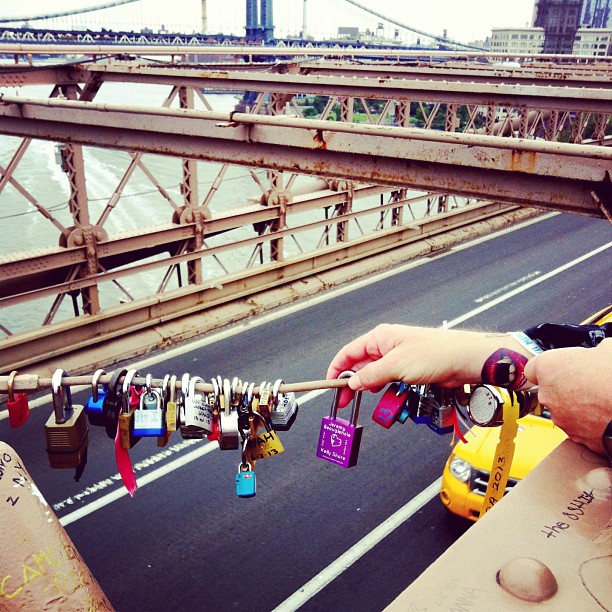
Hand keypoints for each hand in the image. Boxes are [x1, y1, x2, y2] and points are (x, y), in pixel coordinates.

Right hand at [327, 324, 530, 406]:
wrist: (465, 359)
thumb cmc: (436, 353)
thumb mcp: (396, 366)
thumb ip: (371, 375)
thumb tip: (353, 383)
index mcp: (380, 338)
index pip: (349, 353)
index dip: (337, 370)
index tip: (330, 386)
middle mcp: (387, 346)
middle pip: (360, 366)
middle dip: (352, 384)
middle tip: (345, 402)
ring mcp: (398, 358)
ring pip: (375, 376)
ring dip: (371, 389)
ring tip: (369, 400)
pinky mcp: (409, 370)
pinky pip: (390, 381)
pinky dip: (386, 390)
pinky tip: (387, 397)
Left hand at [524, 338, 611, 454]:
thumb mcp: (606, 349)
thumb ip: (594, 351)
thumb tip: (601, 351)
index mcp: (548, 367)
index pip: (533, 368)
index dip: (548, 367)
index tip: (560, 367)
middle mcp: (547, 394)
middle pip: (550, 389)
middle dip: (566, 386)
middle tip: (590, 382)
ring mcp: (560, 417)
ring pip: (563, 409)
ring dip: (577, 405)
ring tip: (601, 399)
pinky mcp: (575, 436)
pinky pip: (577, 426)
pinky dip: (588, 422)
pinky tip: (605, 414)